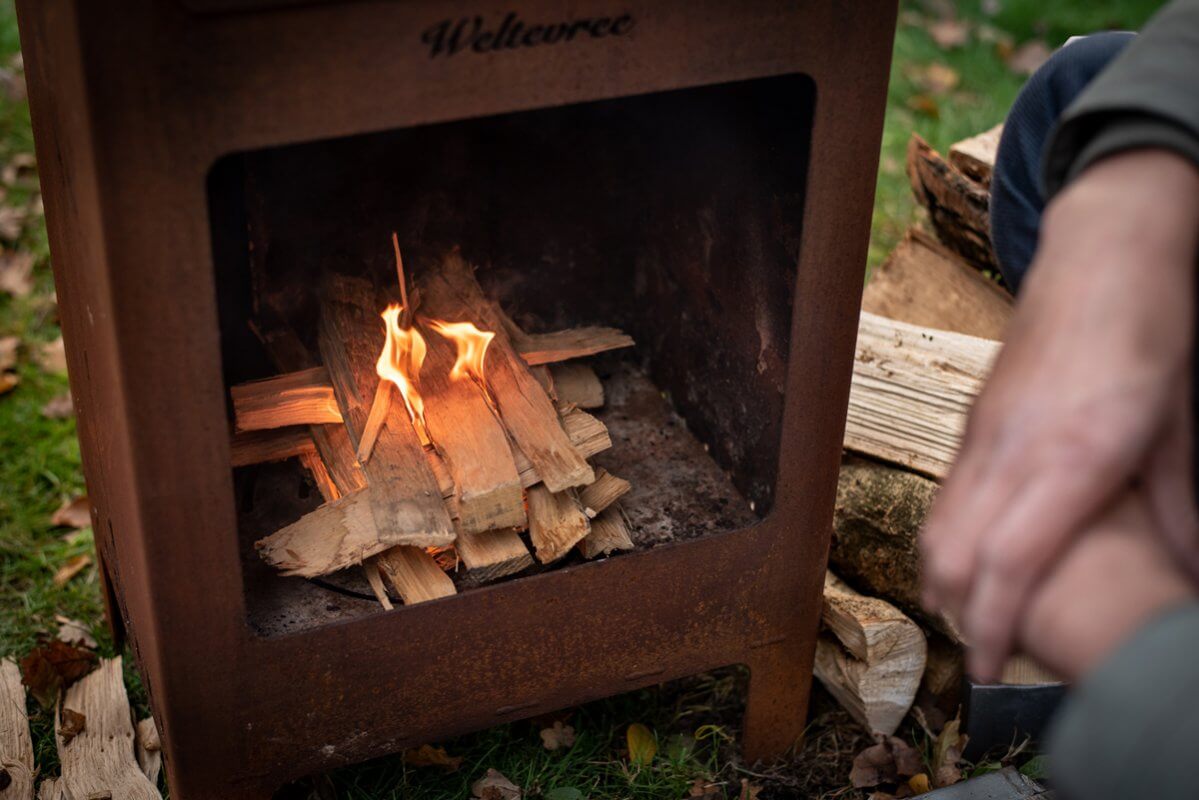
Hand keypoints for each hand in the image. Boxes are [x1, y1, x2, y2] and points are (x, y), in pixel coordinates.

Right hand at [921, 149, 1198, 680]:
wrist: (1104, 246)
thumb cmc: (1152, 328)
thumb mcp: (1182, 422)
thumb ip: (1178, 507)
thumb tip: (1185, 574)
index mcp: (1070, 454)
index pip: (1008, 562)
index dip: (991, 625)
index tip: (991, 669)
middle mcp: (1011, 448)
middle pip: (951, 553)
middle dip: (957, 613)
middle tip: (987, 652)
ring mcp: (984, 429)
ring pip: (937, 523)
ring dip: (945, 576)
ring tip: (975, 610)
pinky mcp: (976, 416)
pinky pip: (946, 492)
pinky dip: (949, 536)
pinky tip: (978, 550)